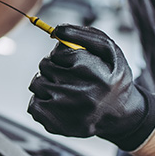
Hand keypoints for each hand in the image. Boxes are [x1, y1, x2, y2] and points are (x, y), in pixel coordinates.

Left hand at [28, 24, 154, 151]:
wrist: (121, 114)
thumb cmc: (112, 77)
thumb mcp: (109, 50)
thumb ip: (84, 35)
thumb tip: (57, 30)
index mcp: (94, 74)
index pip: (59, 53)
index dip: (63, 53)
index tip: (73, 60)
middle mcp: (81, 95)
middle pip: (44, 66)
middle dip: (53, 66)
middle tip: (69, 75)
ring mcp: (67, 113)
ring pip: (36, 84)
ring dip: (46, 82)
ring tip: (63, 88)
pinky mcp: (57, 125)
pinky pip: (33, 105)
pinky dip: (41, 101)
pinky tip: (57, 102)